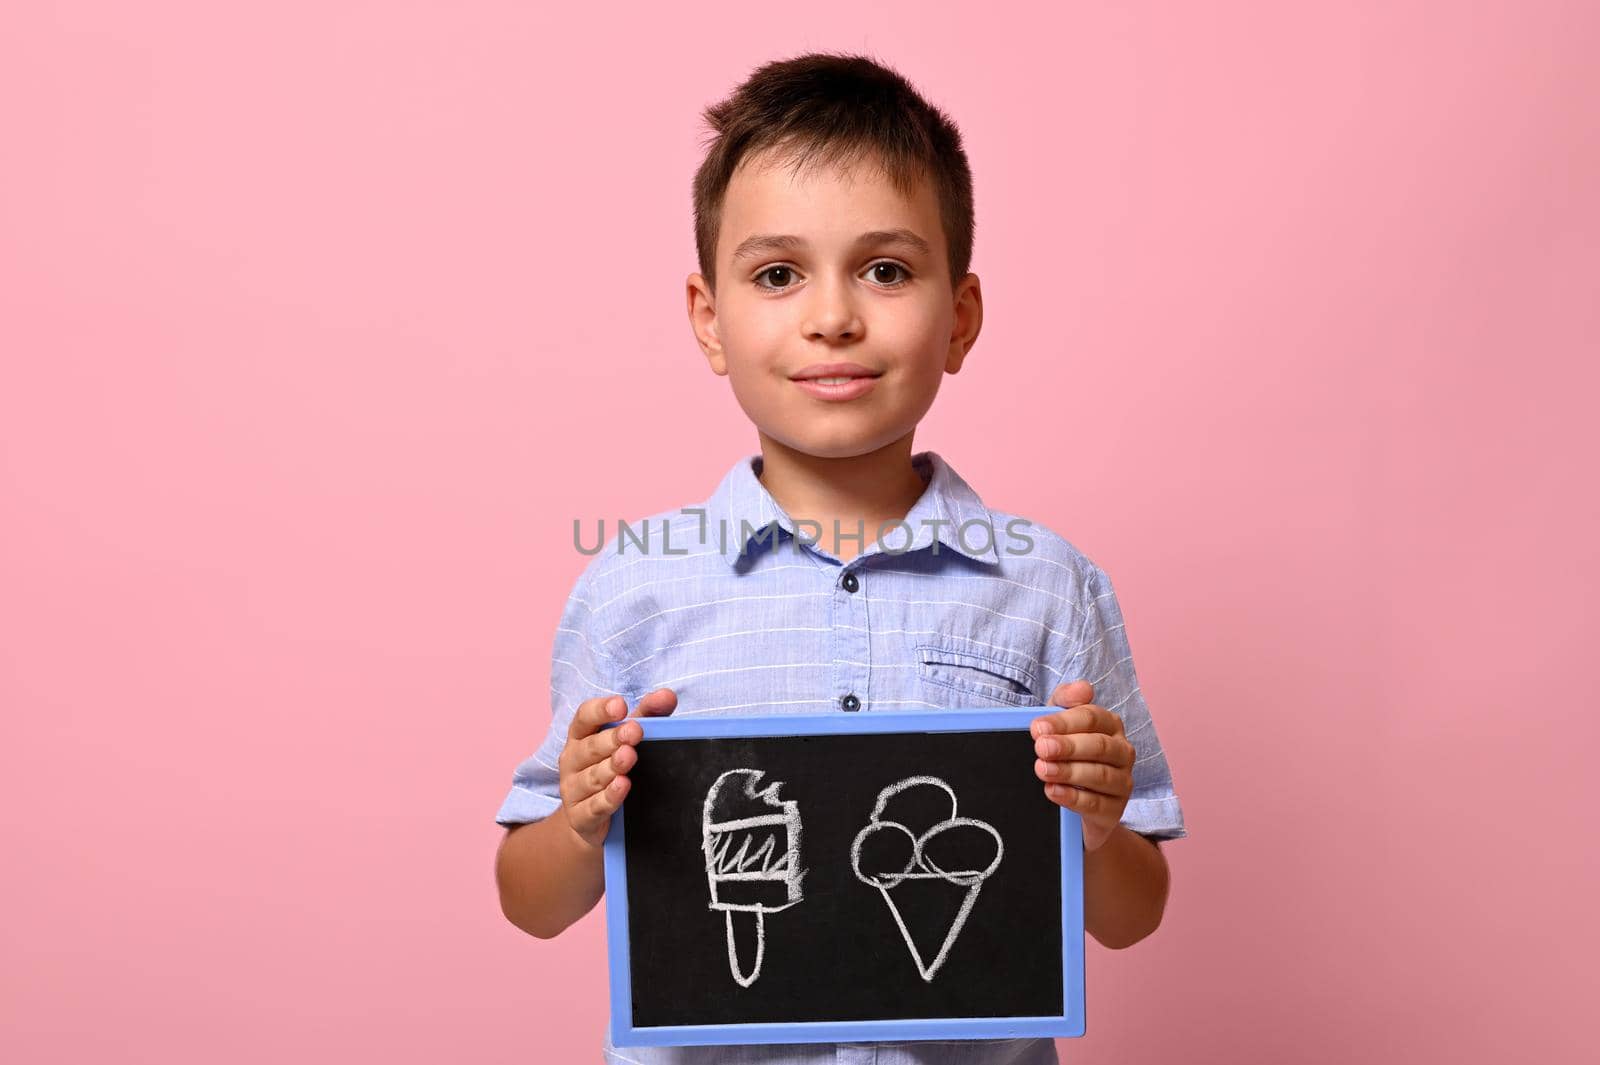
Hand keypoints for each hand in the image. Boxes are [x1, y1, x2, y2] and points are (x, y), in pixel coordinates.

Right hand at [557, 687, 676, 848]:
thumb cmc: (612, 766)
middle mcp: (572, 759)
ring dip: (611, 767)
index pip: (584, 717)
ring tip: (629, 757)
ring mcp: (572, 789)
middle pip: (590, 747)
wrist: (595, 819)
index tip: (621, 705)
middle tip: (634, 732)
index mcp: (581, 735)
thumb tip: (667, 695)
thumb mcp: (630, 738)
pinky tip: (622, 787)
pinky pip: (594, 806)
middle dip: (612, 739)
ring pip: (592, 777)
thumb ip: (648, 715)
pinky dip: (608, 797)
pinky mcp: (579, 816)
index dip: (600, 710)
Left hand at [1031, 680, 1134, 852]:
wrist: (1074, 801)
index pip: (1092, 717)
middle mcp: (1122, 752)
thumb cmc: (1066, 754)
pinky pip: (1096, 804)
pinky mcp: (1115, 810)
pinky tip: (1052, 791)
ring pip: (1100, 775)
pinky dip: (1073, 798)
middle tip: (1041, 748)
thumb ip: (1065, 701)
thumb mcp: (1059, 724)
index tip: (1037, 728)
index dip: (1064, 722)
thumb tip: (1083, 688)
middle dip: (1068, 746)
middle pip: (1099, 746)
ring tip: (1042, 770)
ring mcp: (1122, 782)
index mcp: (1110, 725)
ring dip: (1069, 772)